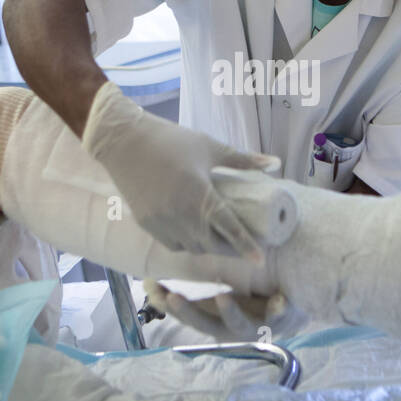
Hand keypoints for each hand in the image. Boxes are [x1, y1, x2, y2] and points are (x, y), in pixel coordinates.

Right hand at [83, 81, 279, 259]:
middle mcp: (180, 214)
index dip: (246, 247)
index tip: (261, 260)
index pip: (229, 229)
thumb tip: (276, 163)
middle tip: (244, 246)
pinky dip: (186, 243)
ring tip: (220, 239)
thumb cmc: (171, 140)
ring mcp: (161, 222)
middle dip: (229, 249)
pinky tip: (194, 234)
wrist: (124, 141)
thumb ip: (243, 160)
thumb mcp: (210, 147)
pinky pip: (172, 244)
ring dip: (207, 247)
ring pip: (191, 248)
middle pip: (212, 245)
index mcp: (199, 195)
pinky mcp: (147, 223)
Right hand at [142, 278, 307, 344]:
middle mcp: (235, 329)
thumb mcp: (217, 294)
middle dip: (189, 313)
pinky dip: (279, 309)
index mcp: (218, 323)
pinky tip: (280, 299)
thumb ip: (190, 291)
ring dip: (231, 313)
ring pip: (242, 326)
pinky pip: (280, 316)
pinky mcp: (283, 320)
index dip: (168, 306)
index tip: (152, 289)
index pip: (187, 316)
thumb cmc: (249, 301)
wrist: (295, 307)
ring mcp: (260, 327)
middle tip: (173, 297)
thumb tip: (149, 281)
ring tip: (222, 297)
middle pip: (208, 326)